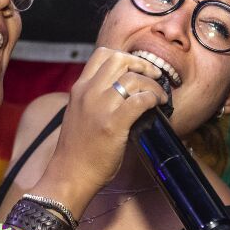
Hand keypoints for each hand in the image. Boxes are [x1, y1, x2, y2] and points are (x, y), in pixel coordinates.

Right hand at [36, 47, 165, 210]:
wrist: (69, 174)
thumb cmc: (77, 149)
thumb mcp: (79, 113)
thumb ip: (95, 97)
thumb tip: (125, 90)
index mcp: (79, 88)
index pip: (102, 54)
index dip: (125, 56)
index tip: (136, 68)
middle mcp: (88, 92)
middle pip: (120, 60)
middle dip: (142, 65)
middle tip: (153, 76)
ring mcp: (100, 107)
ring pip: (133, 79)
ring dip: (152, 85)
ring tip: (159, 96)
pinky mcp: (113, 124)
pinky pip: (140, 100)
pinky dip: (152, 98)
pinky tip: (156, 105)